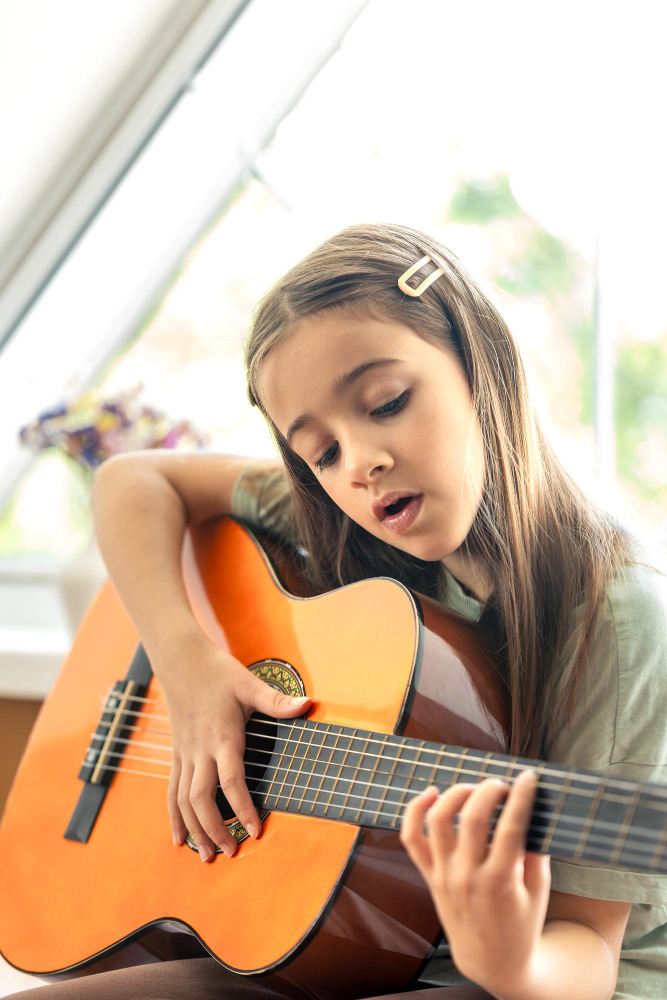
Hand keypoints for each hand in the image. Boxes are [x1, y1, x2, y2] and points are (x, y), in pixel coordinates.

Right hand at [159, 633, 310, 861]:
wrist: (180, 660)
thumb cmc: (218, 672)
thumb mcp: (249, 684)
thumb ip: (277, 701)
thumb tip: (308, 705)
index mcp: (222, 736)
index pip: (230, 779)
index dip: (243, 807)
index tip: (255, 830)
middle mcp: (200, 750)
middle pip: (201, 798)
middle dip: (215, 828)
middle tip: (232, 852)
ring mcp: (184, 754)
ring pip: (183, 800)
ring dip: (195, 830)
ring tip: (208, 856)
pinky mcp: (176, 755)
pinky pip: (171, 791)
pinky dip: (174, 817)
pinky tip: (179, 839)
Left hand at [400, 769, 550, 998]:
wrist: (492, 962)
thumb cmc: (521, 924)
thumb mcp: (538, 891)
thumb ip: (535, 852)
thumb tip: (530, 809)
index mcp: (500, 882)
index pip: (510, 828)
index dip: (521, 796)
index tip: (528, 778)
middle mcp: (468, 876)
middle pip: (473, 818)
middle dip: (490, 790)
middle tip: (503, 786)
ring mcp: (444, 876)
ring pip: (438, 820)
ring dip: (456, 794)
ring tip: (473, 789)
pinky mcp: (429, 877)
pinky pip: (411, 838)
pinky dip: (415, 809)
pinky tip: (432, 793)